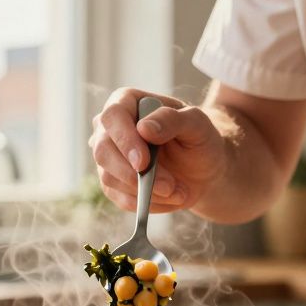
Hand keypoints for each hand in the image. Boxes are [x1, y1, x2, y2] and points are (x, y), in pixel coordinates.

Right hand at [89, 88, 228, 213]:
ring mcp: (108, 157)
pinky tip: (170, 198)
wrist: (202, 168)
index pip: (113, 117)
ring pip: (110, 178)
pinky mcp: (113, 184)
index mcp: (127, 102)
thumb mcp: (197, 124)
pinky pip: (121, 199)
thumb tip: (144, 128)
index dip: (125, 140)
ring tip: (179, 191)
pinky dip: (148, 204)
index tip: (143, 162)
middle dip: (135, 174)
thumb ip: (173, 120)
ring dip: (148, 192)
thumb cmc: (198, 138)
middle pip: (103, 151)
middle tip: (169, 186)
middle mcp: (110, 129)